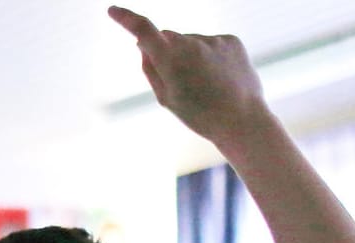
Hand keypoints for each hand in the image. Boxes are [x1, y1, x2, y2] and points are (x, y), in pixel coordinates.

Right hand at [108, 7, 268, 144]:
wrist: (241, 119)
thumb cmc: (199, 114)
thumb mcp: (165, 97)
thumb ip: (151, 69)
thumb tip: (143, 45)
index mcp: (170, 59)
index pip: (143, 31)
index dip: (126, 19)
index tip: (113, 10)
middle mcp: (191, 42)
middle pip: (168, 37)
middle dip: (166, 51)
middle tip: (178, 81)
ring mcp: (213, 39)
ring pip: (190, 41)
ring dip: (190, 56)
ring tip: (204, 83)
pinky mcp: (231, 39)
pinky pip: (210, 43)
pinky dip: (210, 56)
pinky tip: (219, 76)